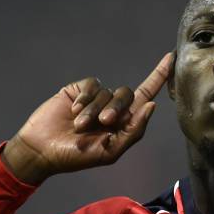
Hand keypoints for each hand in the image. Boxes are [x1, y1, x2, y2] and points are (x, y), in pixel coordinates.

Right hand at [1, 53, 172, 184]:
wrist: (42, 150)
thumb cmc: (77, 157)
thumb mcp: (110, 151)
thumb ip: (134, 131)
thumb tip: (152, 105)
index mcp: (125, 122)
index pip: (147, 95)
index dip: (160, 76)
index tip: (172, 56)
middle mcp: (113, 108)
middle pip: (128, 94)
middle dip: (116, 108)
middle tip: (103, 122)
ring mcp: (96, 98)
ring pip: (108, 92)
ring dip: (94, 110)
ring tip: (79, 126)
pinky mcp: (79, 90)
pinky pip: (92, 86)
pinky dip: (85, 99)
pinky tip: (74, 111)